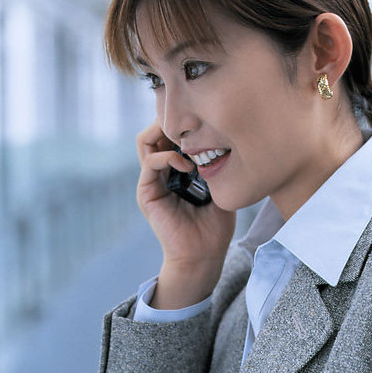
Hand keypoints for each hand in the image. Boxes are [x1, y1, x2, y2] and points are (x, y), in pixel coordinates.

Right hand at [136, 120, 235, 308]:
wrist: (203, 255)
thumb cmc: (215, 226)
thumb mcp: (222, 188)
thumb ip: (218, 164)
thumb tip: (226, 137)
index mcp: (177, 169)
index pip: (171, 133)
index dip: (182, 121)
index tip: (203, 117)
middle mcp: (161, 171)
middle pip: (154, 130)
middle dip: (170, 120)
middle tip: (191, 119)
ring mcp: (152, 180)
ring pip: (146, 140)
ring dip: (164, 132)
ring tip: (186, 137)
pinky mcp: (147, 192)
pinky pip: (150, 163)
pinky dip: (167, 157)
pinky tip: (187, 165)